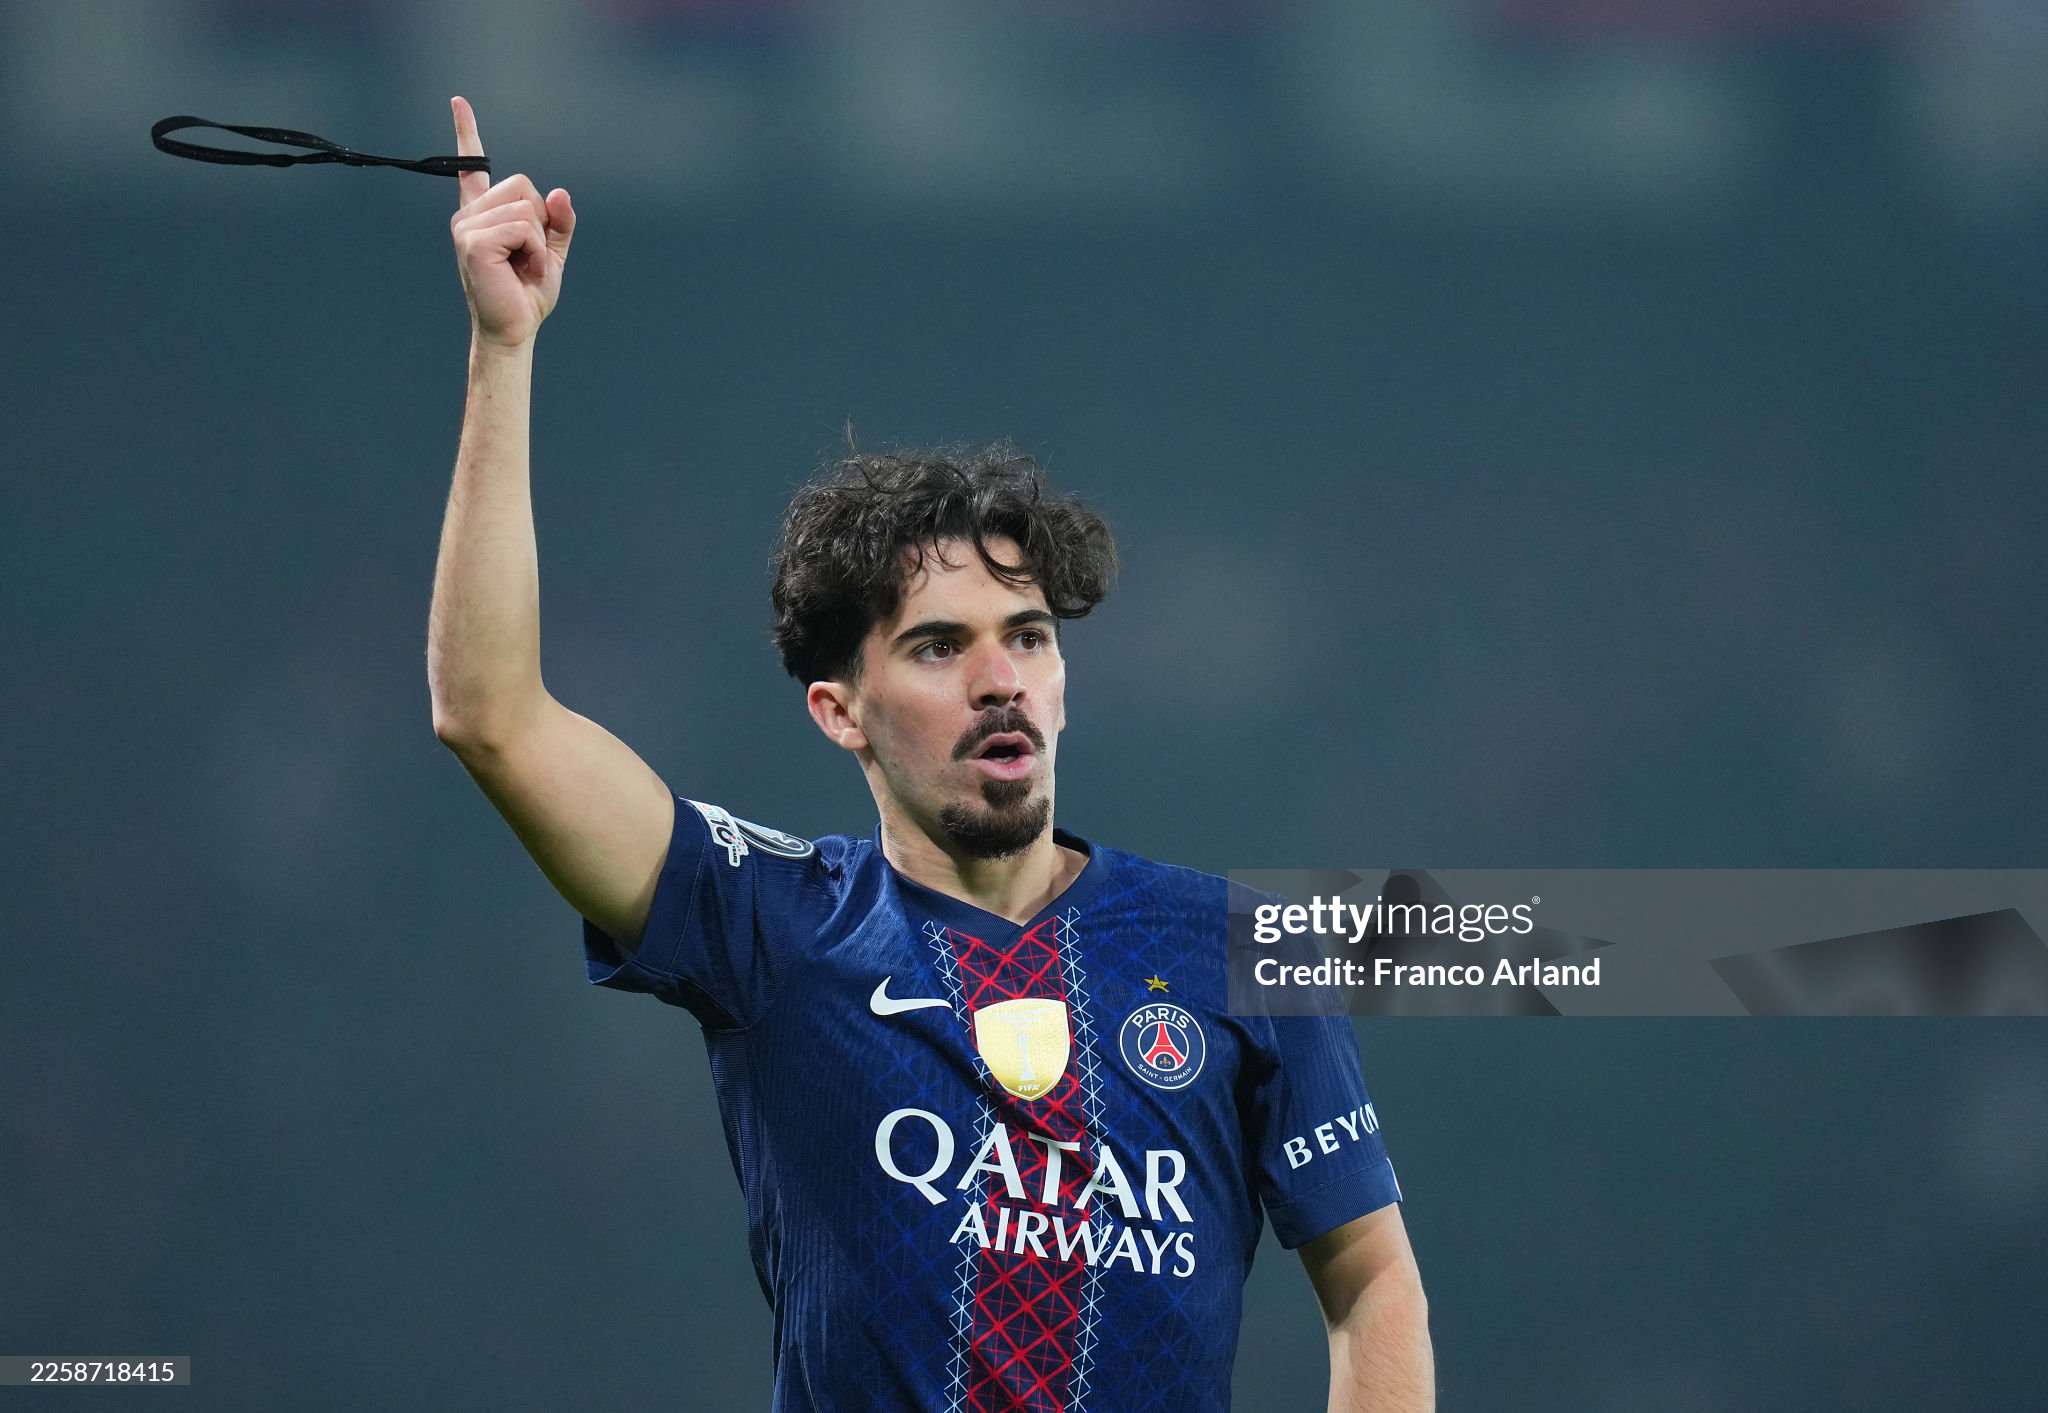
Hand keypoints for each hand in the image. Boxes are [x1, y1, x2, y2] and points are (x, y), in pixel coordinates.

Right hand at [448, 97, 573, 349]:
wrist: (515, 328)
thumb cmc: (527, 294)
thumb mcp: (551, 252)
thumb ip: (559, 222)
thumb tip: (560, 192)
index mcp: (483, 214)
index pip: (472, 166)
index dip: (466, 132)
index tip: (458, 101)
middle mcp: (469, 215)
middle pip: (523, 185)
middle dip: (540, 221)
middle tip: (528, 256)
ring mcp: (467, 226)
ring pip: (526, 207)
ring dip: (539, 240)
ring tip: (524, 265)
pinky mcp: (473, 241)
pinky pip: (523, 227)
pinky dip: (535, 250)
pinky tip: (521, 269)